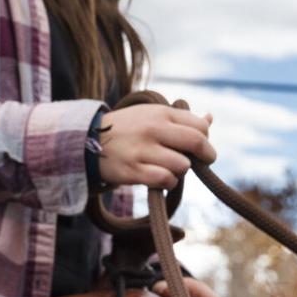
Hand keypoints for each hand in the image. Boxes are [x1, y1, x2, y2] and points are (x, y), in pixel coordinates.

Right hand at [98, 104, 215, 188]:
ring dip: (181, 171)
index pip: (200, 126)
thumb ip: (181, 119)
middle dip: (206, 156)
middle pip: (197, 143)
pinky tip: (161, 179)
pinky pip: (166, 180)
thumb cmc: (128, 129)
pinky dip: (168, 183)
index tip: (200, 146)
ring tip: (170, 168)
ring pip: (183, 165)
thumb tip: (211, 118)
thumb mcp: (152, 115)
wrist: (86, 140)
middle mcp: (153, 129)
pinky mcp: (133, 170)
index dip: (206, 139)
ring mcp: (142, 150)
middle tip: (203, 161)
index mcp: (160, 113)